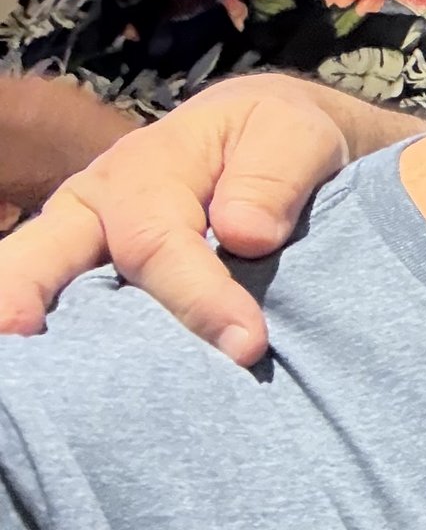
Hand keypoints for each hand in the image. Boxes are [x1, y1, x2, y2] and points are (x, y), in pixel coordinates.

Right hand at [0, 74, 401, 363]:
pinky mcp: (95, 286)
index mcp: (144, 172)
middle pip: (42, 258)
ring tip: (28, 384)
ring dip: (35, 333)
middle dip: (22, 295)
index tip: (247, 343)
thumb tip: (246, 235)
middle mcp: (95, 213)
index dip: (198, 297)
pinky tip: (70, 395)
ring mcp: (86, 251)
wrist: (272, 138)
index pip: (157, 243)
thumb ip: (274, 178)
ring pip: (41, 285)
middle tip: (15, 336)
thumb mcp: (294, 134)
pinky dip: (69, 353)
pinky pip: (73, 319)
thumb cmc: (276, 137)